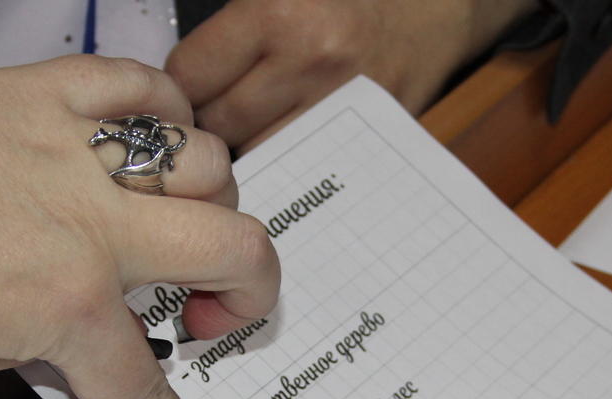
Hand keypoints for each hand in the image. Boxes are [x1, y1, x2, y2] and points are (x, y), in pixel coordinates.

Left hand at [0, 56, 278, 398]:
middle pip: (232, 249)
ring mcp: (68, 149)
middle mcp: (88, 222)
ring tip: (173, 229)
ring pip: (205, 160)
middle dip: (253, 298)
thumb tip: (86, 343)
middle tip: (213, 321)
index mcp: (66, 305)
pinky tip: (154, 139)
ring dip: (211, 207)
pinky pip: (135, 81)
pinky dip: (164, 107)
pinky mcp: (34, 93)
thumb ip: (45, 350)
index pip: (148, 389)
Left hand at [166, 0, 536, 152]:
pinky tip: (290, 146)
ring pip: (259, 156)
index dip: (180, 89)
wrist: (433, 11)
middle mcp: (308, 60)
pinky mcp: (364, 136)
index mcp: (278, 12)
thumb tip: (177, 83)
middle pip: (221, 125)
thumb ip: (233, 31)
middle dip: (210, 127)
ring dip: (249, 151)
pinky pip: (305, 169)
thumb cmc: (350, 1)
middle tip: (216, 120)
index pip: (191, 75)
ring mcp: (340, 105)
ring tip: (255, 133)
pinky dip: (289, 164)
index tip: (188, 94)